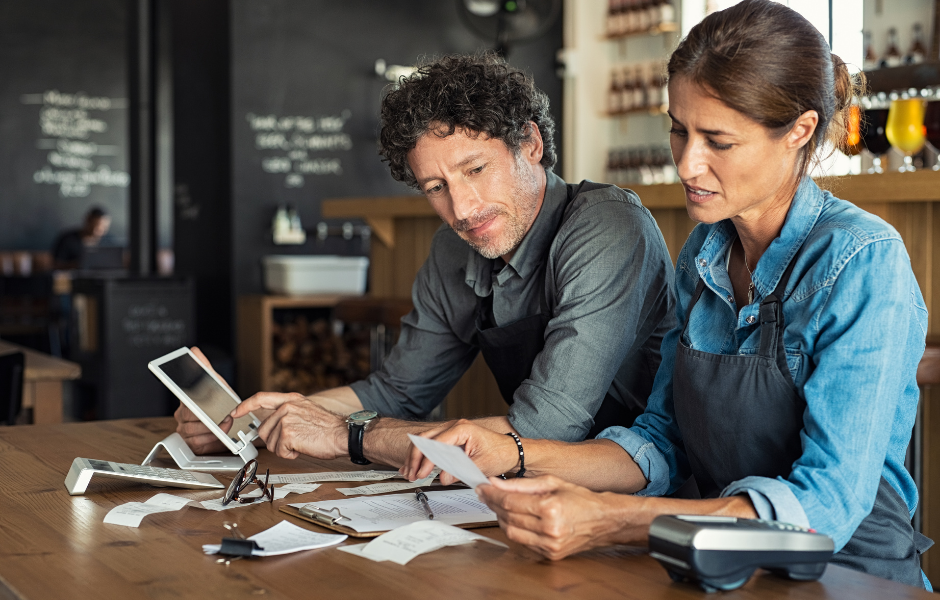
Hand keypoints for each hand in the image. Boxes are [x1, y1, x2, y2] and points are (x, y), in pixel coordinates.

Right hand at [173, 346, 230, 453]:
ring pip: (193, 430)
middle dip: (209, 417)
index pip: (182, 398)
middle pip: (190, 416)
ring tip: (225, 425)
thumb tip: (194, 351)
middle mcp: (182, 414)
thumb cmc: (220, 402)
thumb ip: (204, 367)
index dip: (189, 401)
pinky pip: (196, 443)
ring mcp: (184, 429)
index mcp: (185, 399)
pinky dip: (210, 440)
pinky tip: (218, 435)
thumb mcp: (216, 383)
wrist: (229, 421)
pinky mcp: (190, 443)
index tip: (195, 405)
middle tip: (224, 416)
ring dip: (212, 429)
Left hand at [232, 392, 345, 459]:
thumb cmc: (328, 427)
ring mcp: (286, 420)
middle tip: (294, 440)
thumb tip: (270, 425)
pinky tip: (303, 447)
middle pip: (264, 430)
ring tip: (302, 442)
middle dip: (275, 440)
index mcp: (291, 399)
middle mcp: (286, 407)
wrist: (343, 434)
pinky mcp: (287, 434)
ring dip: (285, 448)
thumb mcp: (306, 411)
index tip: (235, 412)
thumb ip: (287, 413)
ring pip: (271, 443)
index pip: (261, 398)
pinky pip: (279, 451)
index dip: (245, 406)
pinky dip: (290, 454)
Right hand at [400, 419, 519, 484]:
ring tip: (409, 472)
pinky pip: (430, 444)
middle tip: (411, 474)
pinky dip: (421, 455)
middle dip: (415, 458)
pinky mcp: (450, 439)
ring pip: (424, 441)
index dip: (426, 460)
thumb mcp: (481, 465)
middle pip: (424, 439)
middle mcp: (454, 426)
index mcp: (462, 429)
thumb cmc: (500, 453)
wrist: (510, 451)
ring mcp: (451, 431)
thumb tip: (442, 477)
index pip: (436, 444)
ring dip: (415, 457)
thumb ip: (460, 470)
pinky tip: (413, 465)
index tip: (422, 474)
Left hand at [477, 475, 645, 559]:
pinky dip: (515, 530)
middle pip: (508, 517)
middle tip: (487, 494)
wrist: (603, 521)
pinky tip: (514, 519)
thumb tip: (496, 483)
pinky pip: (523, 542)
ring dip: (501, 518)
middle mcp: (550, 529)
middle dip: (493, 504)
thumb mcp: (552, 482)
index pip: (510, 501)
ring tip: (500, 505)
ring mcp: (550, 544)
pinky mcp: (550, 554)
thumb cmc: (581, 499)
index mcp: (550, 507)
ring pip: (511, 532)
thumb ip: (521, 484)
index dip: (492, 494)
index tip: (482, 487)